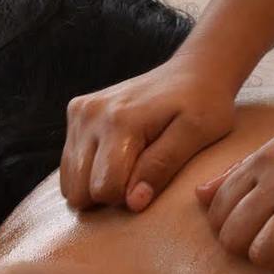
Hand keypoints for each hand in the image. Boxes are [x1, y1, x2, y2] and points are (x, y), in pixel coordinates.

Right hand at [60, 57, 237, 211]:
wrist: (194, 71)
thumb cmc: (204, 105)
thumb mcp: (197, 134)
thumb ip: (162, 166)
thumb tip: (133, 202)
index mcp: (120, 120)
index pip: (105, 189)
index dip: (129, 198)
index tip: (152, 182)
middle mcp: (91, 113)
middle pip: (80, 190)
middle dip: (110, 195)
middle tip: (141, 174)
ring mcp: (80, 111)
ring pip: (70, 182)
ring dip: (97, 184)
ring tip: (130, 165)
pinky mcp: (77, 111)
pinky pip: (69, 165)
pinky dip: (90, 170)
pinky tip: (116, 157)